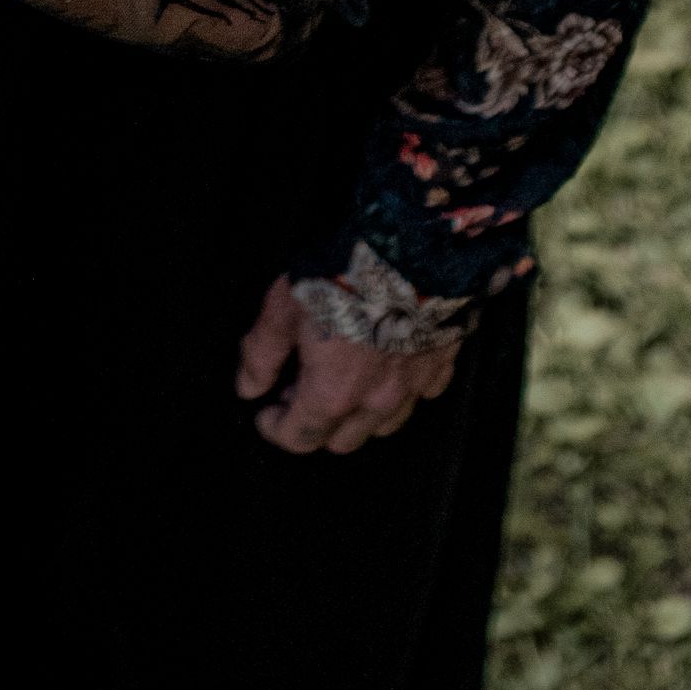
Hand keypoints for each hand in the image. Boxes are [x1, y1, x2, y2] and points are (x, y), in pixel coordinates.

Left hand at [236, 273, 460, 454]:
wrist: (411, 248)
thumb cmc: (341, 275)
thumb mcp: (283, 307)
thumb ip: (262, 354)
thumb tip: (248, 389)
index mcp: (333, 393)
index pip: (300, 438)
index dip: (275, 429)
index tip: (267, 412)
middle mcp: (376, 402)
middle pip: (342, 441)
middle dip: (315, 424)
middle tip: (300, 389)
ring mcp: (414, 386)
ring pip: (382, 426)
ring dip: (357, 414)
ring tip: (341, 378)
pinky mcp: (442, 365)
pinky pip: (421, 395)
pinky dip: (400, 390)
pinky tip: (386, 364)